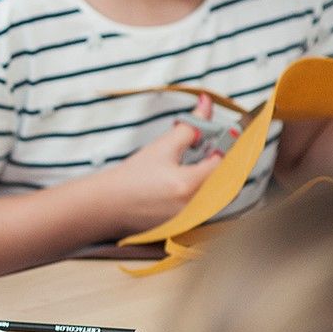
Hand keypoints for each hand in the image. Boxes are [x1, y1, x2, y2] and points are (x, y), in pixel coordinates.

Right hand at [104, 94, 225, 231]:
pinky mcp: (185, 228)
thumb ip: (190, 126)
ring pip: (217, 197)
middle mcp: (193, 207)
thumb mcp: (162, 147)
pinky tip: (184, 188)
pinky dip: (202, 196)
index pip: (222, 162)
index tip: (219, 138)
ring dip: (212, 181)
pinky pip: (205, 210)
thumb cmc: (131, 176)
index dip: (222, 147)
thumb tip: (206, 103)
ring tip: (193, 170)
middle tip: (207, 154)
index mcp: (188, 185)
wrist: (107, 204)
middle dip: (219, 166)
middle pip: (225, 182)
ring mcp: (190, 221)